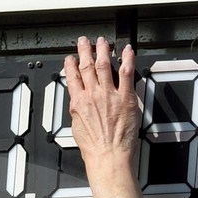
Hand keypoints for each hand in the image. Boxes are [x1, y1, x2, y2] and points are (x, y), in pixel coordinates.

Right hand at [62, 35, 139, 171]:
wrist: (108, 156)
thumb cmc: (94, 148)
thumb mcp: (78, 128)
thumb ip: (78, 111)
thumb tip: (79, 105)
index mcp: (78, 103)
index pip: (72, 77)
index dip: (70, 64)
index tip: (71, 58)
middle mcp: (92, 95)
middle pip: (86, 66)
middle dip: (85, 50)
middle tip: (84, 42)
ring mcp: (109, 94)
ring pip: (104, 64)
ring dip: (103, 50)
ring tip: (103, 42)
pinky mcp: (125, 97)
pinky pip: (126, 73)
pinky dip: (127, 59)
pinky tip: (127, 50)